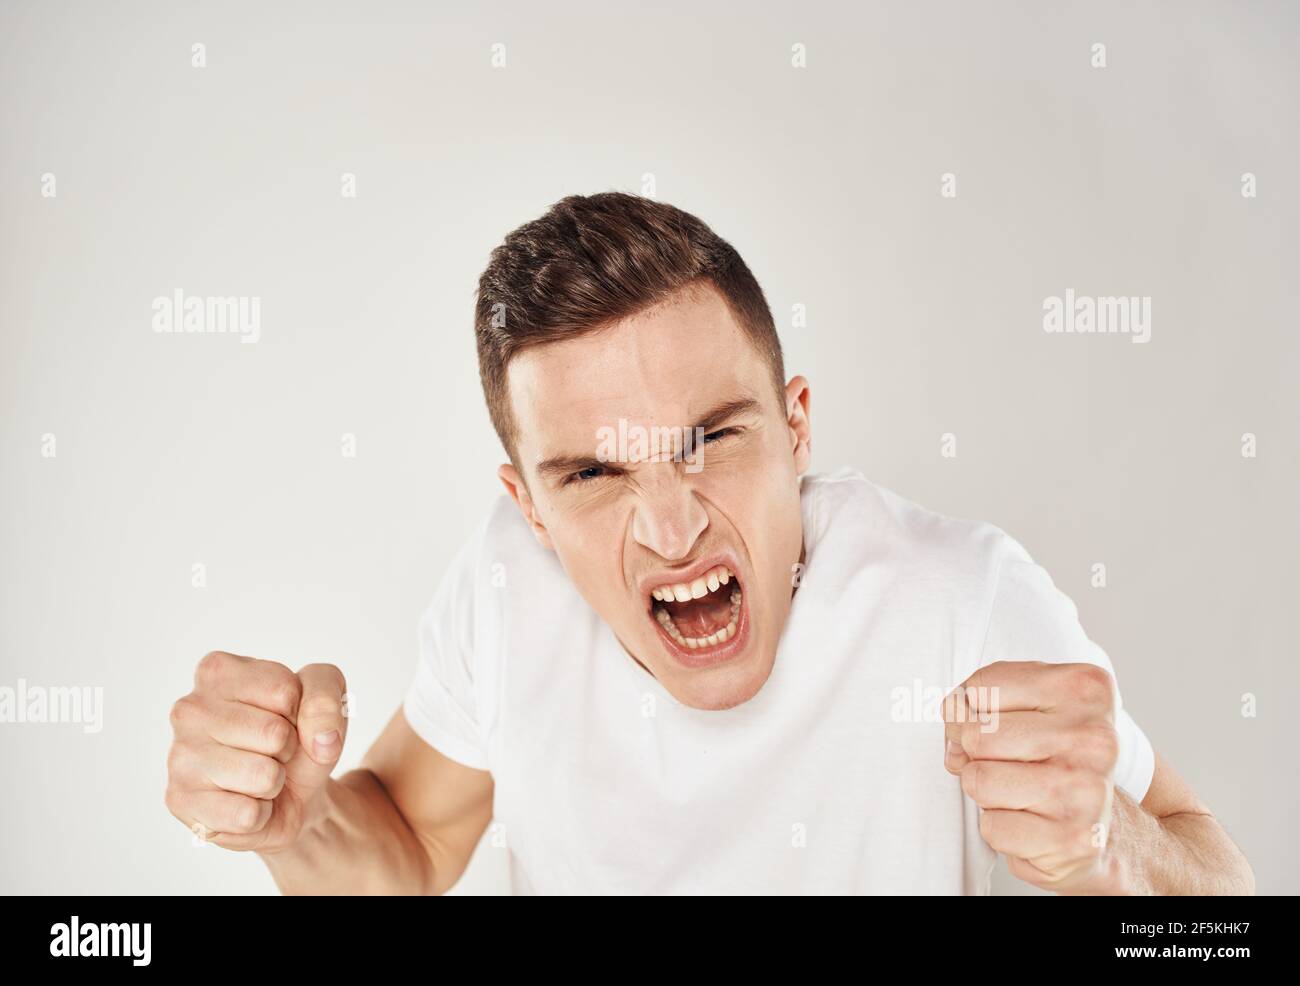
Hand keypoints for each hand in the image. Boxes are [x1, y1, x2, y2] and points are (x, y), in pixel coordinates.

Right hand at [165, 651, 348, 852]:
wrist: (294, 794)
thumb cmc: (300, 738)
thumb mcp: (326, 702)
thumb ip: (327, 698)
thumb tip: (320, 739)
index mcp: (219, 671)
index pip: (284, 691)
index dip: (299, 711)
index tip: (286, 718)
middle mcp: (189, 709)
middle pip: (273, 733)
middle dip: (286, 748)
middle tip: (272, 752)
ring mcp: (179, 756)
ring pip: (262, 776)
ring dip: (273, 782)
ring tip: (257, 776)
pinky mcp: (181, 802)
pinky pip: (248, 815)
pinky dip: (259, 815)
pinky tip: (242, 802)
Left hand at [941, 660, 1124, 893]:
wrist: (1099, 827)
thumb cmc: (1050, 756)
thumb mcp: (1024, 706)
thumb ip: (978, 702)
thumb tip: (954, 737)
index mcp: (1084, 688)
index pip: (981, 686)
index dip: (969, 710)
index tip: (998, 725)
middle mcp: (1094, 737)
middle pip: (976, 736)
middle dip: (974, 754)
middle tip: (1006, 764)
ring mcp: (1088, 790)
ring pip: (979, 781)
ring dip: (986, 792)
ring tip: (1019, 792)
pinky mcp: (1075, 839)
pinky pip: (993, 827)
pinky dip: (1000, 829)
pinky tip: (1031, 823)